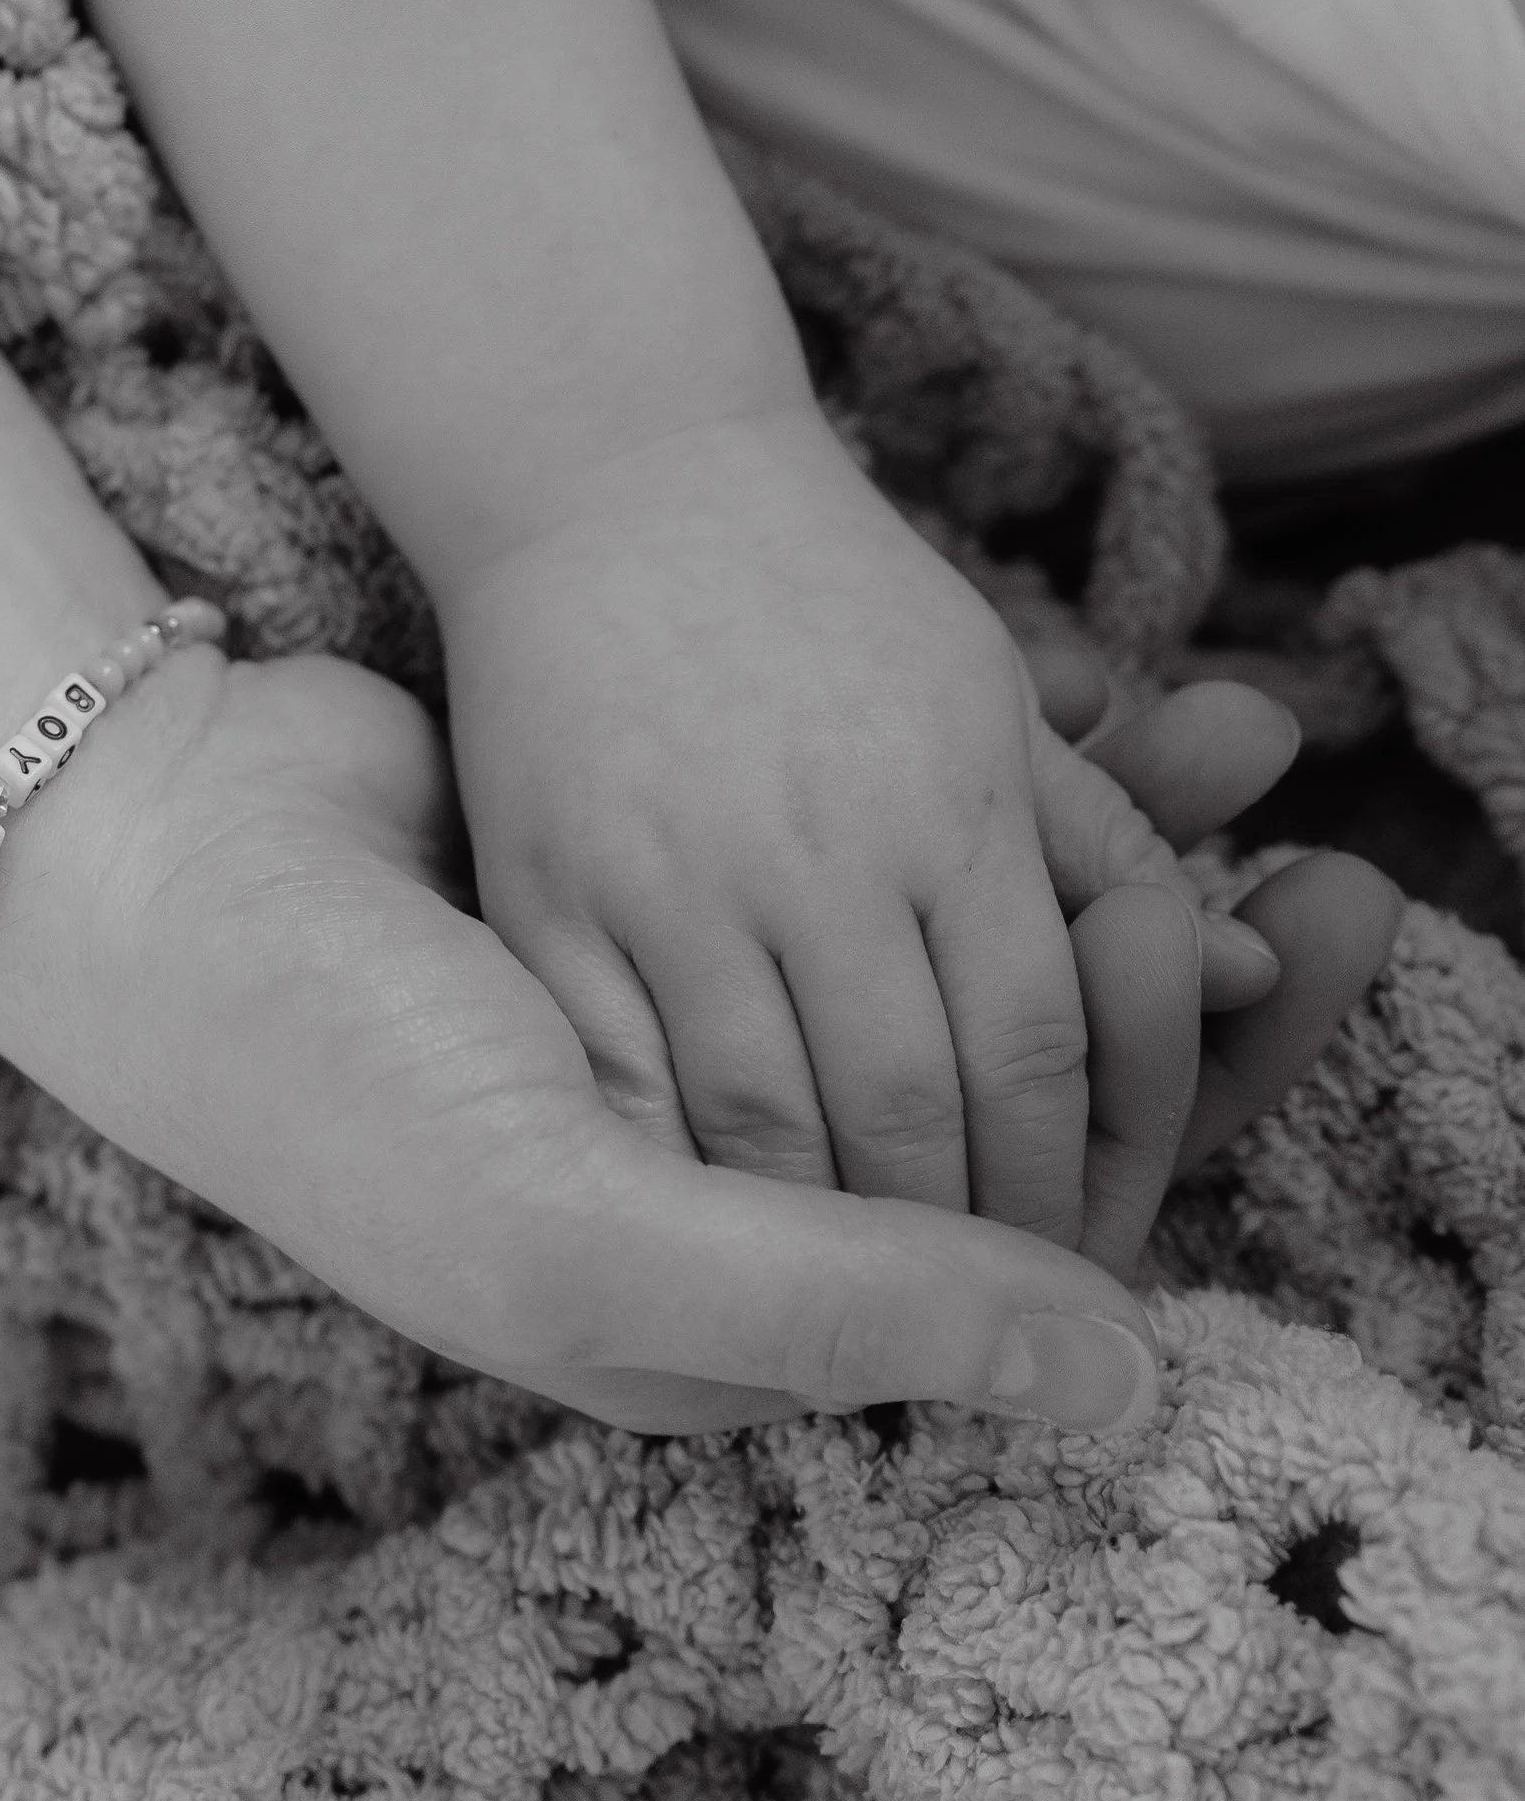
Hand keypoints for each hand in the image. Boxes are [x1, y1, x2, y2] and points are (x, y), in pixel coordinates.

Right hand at [0, 641, 1396, 1435]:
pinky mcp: (662, 912)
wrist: (166, 865)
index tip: (1303, 965)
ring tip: (1242, 752)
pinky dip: (978, 816)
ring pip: (958, 977)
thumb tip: (1130, 1395)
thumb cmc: (357, 1093)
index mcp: (733, 1316)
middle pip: (1022, 1114)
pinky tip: (1084, 736)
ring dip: (1105, 882)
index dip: (1175, 1139)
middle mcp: (733, 1193)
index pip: (1021, 1262)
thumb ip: (859, 1310)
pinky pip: (860, 875)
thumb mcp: (601, 1241)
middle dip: (1179, 1010)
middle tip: (1324, 875)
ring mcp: (694, 1042)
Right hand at [431, 404, 1344, 1264]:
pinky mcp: (552, 895)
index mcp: (945, 801)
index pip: (1037, 1045)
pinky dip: (674, 1176)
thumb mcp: (986, 694)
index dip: (1064, 1172)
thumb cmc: (819, 592)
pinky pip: (625, 1083)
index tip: (1073, 1255)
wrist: (607, 484)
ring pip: (765, 1124)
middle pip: (909, 1108)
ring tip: (854, 1296)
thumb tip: (1249, 976)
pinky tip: (705, 1232)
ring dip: (819, 1236)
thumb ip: (1101, 843)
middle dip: (955, 1235)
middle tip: (975, 1316)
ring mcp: (671, 878)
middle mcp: (814, 851)